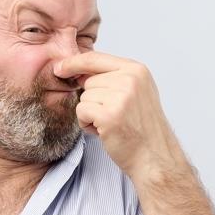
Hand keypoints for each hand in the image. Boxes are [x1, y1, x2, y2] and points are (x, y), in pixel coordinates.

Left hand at [55, 51, 181, 178]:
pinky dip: (87, 124)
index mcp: (137, 70)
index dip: (74, 63)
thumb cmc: (143, 128)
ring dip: (91, 114)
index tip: (60, 68)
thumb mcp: (135, 92)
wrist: (154, 156)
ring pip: (84, 97)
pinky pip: (81, 111)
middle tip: (113, 115)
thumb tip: (79, 72)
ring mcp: (120, 96)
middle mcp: (130, 79)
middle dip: (93, 100)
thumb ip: (113, 78)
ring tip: (111, 124)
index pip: (96, 58)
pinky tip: (104, 131)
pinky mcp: (109, 115)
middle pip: (88, 81)